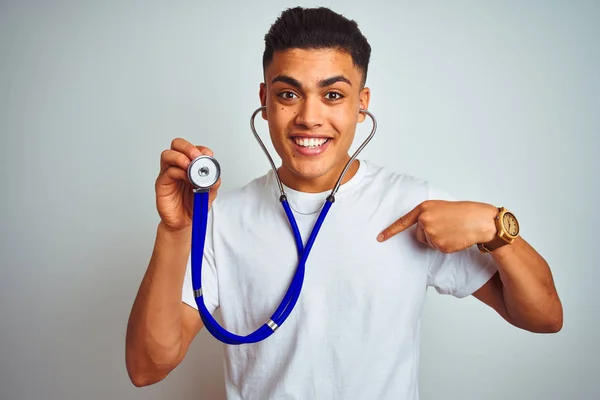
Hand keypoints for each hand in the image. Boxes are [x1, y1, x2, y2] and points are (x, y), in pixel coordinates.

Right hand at [155, 138, 220, 231]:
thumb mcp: (209, 194)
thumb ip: (213, 183)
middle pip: (177, 145)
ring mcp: (168, 173)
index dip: (201, 149)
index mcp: (190, 165)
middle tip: (196, 156)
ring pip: (167, 154)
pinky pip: (167, 172)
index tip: (208, 156)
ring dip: (180, 157)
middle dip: (187, 147)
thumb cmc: (194, 205)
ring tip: (189, 166)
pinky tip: (186, 178)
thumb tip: (215, 175)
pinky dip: (177, 172)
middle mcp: (178, 166)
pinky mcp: (162, 183)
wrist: (184, 222)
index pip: (192, 148)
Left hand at [377, 200, 497, 252]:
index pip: (403, 222)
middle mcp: (425, 221)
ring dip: (438, 239)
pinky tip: (455, 238)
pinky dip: (446, 246)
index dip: (390, 231)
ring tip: (452, 230)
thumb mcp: (441, 207)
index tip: (379, 238)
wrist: (481, 220)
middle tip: (446, 226)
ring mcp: (432, 234)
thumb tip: (420, 227)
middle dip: (429, 233)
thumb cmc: (464, 212)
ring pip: (428, 242)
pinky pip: (438, 249)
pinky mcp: (440, 245)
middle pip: (418, 235)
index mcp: (424, 208)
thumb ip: (427, 215)